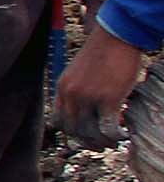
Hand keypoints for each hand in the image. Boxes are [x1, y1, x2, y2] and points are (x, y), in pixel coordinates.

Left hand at [57, 30, 150, 147]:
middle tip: (101, 144)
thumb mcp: (79, 72)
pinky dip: (116, 136)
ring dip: (103, 142)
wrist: (117, 37)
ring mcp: (88, 97)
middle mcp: (71, 95)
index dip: (71, 133)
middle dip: (87, 142)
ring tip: (114, 141)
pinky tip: (124, 135)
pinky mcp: (108, 99)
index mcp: (62, 88)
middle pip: (73, 131)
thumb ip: (77, 90)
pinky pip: (108, 128)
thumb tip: (86, 111)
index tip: (84, 136)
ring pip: (90, 133)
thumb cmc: (103, 52)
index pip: (58, 121)